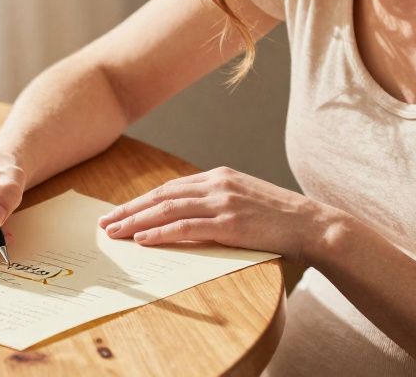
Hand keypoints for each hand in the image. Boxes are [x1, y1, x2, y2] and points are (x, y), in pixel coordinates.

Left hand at [97, 166, 336, 263]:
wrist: (311, 224)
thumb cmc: (278, 218)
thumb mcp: (244, 200)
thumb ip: (216, 202)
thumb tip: (185, 217)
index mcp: (219, 176)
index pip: (170, 188)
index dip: (141, 200)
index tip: (120, 211)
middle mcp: (216, 184)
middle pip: (161, 195)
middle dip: (129, 210)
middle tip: (105, 222)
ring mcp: (222, 203)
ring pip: (167, 209)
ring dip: (136, 222)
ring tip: (114, 233)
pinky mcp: (229, 224)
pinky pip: (185, 227)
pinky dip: (160, 232)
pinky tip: (142, 239)